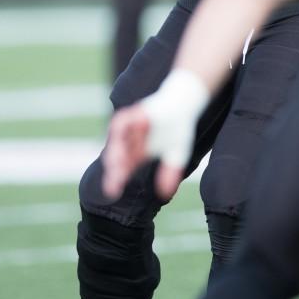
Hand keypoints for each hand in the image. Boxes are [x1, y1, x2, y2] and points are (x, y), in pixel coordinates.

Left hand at [102, 69, 209, 200]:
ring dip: (116, 150)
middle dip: (115, 169)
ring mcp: (132, 125)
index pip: (124, 167)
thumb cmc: (179, 128)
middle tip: (113, 182)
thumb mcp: (177, 155)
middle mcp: (132, 138)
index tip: (113, 192)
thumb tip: (165, 194)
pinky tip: (119, 140)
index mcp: (138, 150)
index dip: (117, 179)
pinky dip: (121, 129)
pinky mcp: (136, 112)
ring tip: (115, 165)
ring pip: (118, 139)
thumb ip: (171, 172)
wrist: (185, 103)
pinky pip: (124, 121)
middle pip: (118, 155)